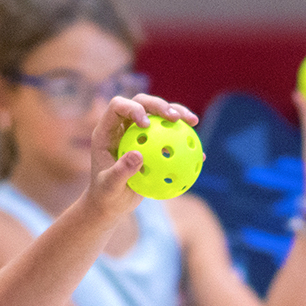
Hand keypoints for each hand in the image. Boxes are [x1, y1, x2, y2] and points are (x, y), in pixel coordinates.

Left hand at [84, 94, 199, 215]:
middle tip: (175, 117)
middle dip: (160, 105)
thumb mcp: (110, 187)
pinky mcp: (153, 143)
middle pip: (142, 103)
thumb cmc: (106, 195)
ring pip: (159, 114)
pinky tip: (200, 153)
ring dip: (178, 114)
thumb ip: (120, 172)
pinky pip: (171, 137)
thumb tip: (138, 156)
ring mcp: (138, 132)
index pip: (118, 107)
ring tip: (194, 122)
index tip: (147, 124)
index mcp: (107, 130)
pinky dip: (185, 142)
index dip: (133, 108)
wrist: (112, 202)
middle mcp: (123, 126)